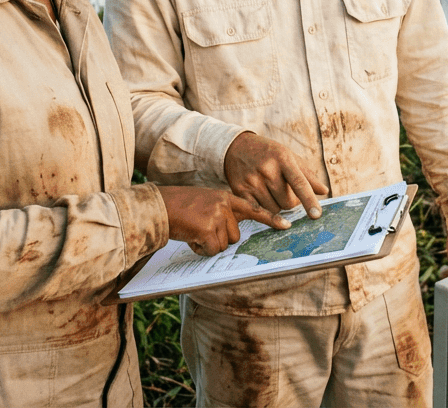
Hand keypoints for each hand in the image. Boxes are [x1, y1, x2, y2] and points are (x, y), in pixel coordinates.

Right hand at [158, 186, 287, 256]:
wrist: (160, 206)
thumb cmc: (180, 207)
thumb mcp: (205, 202)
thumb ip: (222, 212)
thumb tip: (233, 235)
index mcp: (225, 197)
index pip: (253, 208)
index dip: (270, 219)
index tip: (287, 225)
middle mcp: (224, 205)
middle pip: (235, 236)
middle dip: (218, 238)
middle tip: (200, 229)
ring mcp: (217, 216)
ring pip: (224, 245)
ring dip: (208, 244)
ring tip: (193, 231)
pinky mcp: (208, 229)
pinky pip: (212, 250)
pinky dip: (200, 249)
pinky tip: (190, 237)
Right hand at [224, 132, 328, 218]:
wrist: (236, 147)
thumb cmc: (269, 153)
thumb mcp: (289, 156)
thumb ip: (307, 175)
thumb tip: (324, 191)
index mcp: (283, 158)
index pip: (299, 183)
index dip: (309, 200)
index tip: (316, 215)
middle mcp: (266, 170)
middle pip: (287, 203)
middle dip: (290, 201)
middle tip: (284, 190)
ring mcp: (252, 181)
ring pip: (274, 210)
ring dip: (277, 205)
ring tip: (270, 190)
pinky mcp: (240, 191)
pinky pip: (259, 212)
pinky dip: (265, 210)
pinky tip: (264, 199)